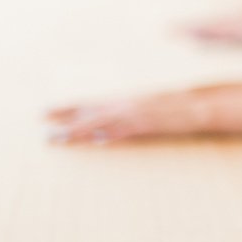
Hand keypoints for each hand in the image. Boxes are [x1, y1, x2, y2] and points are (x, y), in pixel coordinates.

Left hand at [45, 92, 210, 143]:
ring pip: (103, 123)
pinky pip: (128, 131)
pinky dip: (114, 135)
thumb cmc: (172, 109)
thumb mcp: (143, 108)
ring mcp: (136, 114)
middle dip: (66, 123)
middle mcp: (125, 104)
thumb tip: (101, 133)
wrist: (197, 106)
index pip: (88, 103)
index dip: (66, 108)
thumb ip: (122, 117)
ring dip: (82, 132)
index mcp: (122, 99)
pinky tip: (100, 141)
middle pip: (90, 114)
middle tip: (45, 134)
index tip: (44, 113)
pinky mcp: (149, 124)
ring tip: (62, 139)